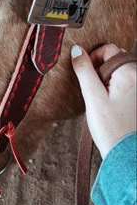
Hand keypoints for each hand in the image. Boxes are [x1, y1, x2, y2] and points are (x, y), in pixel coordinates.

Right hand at [71, 43, 136, 158]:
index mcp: (129, 73)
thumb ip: (84, 70)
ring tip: (101, 96)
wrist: (125, 155)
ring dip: (107, 76)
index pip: (108, 49)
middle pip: (115, 57)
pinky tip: (109, 101)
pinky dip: (114, 84)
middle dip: (101, 66)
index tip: (85, 72)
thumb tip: (76, 50)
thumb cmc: (110, 129)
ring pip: (119, 68)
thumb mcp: (92, 97)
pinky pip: (125, 80)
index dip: (93, 57)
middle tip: (93, 86)